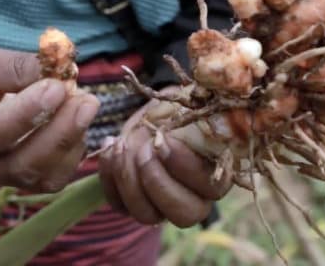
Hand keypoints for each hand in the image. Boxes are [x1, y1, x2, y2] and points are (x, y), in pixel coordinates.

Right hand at [0, 45, 99, 191]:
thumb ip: (14, 67)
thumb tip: (61, 69)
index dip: (26, 114)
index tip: (56, 87)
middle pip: (20, 165)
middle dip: (59, 132)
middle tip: (85, 99)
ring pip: (41, 177)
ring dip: (71, 141)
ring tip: (85, 104)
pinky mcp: (19, 182)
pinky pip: (53, 179)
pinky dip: (73, 152)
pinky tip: (77, 122)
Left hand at [98, 98, 232, 227]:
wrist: (156, 114)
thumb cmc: (178, 110)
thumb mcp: (187, 109)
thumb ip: (194, 119)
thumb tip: (189, 125)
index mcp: (216, 176)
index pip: (209, 188)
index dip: (184, 166)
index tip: (163, 139)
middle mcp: (194, 200)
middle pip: (182, 215)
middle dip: (156, 180)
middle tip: (142, 148)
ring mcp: (162, 206)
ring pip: (146, 214)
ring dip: (128, 177)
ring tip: (121, 144)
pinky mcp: (133, 204)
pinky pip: (118, 204)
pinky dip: (109, 176)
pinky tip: (110, 144)